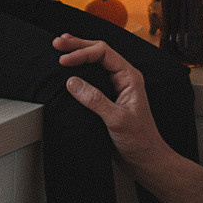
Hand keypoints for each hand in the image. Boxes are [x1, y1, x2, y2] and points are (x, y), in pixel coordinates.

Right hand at [57, 34, 170, 168]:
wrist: (144, 159)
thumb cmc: (140, 141)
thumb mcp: (117, 120)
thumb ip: (95, 100)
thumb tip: (73, 82)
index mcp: (130, 77)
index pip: (104, 53)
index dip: (82, 53)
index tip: (64, 61)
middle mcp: (123, 78)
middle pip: (99, 52)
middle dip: (78, 45)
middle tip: (58, 42)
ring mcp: (115, 87)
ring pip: (95, 63)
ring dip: (78, 54)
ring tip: (60, 47)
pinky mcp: (107, 98)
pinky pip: (91, 78)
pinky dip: (78, 70)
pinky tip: (68, 69)